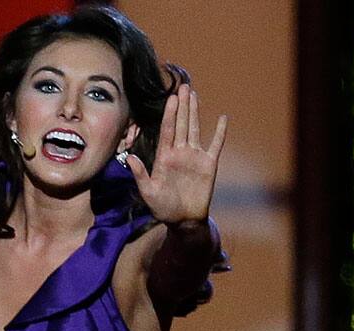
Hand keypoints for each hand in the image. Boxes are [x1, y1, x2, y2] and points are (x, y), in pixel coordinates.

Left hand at [126, 83, 226, 223]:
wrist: (183, 220)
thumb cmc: (163, 208)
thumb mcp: (148, 192)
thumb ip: (140, 174)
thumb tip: (130, 158)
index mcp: (164, 157)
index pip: (167, 130)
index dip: (170, 114)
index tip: (171, 98)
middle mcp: (179, 153)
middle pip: (181, 124)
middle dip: (182, 106)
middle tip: (184, 87)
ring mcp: (194, 157)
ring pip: (195, 129)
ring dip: (194, 112)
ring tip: (194, 94)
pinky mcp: (208, 164)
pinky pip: (215, 145)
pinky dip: (220, 133)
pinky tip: (223, 118)